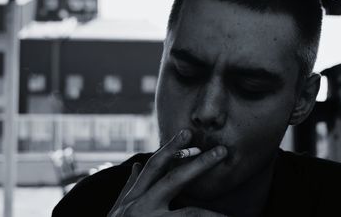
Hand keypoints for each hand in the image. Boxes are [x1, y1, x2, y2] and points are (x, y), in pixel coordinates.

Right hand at [107, 129, 228, 215]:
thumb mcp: (118, 210)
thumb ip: (129, 187)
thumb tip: (136, 164)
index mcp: (134, 198)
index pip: (154, 166)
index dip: (171, 148)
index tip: (188, 132)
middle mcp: (141, 208)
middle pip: (174, 180)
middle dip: (199, 165)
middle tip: (222, 152)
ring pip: (189, 215)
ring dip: (212, 214)